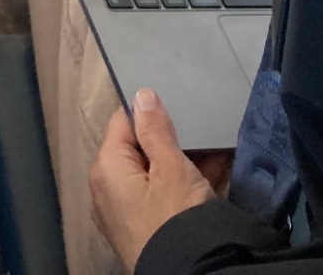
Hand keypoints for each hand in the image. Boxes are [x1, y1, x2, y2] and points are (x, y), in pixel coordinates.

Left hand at [88, 90, 218, 272]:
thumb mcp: (171, 168)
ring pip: (156, 173)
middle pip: (139, 149)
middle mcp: (109, 189)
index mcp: (106, 168)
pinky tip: (216, 173)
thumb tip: (141, 95)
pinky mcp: (146, 227)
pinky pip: (164, 195)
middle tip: (200, 128)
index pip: (122, 121)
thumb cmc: (177, 218)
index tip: (177, 104)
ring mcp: (127, 211)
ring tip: (215, 148)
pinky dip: (186, 185)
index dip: (149, 111)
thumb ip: (155, 130)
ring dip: (184, 161)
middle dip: (171, 139)